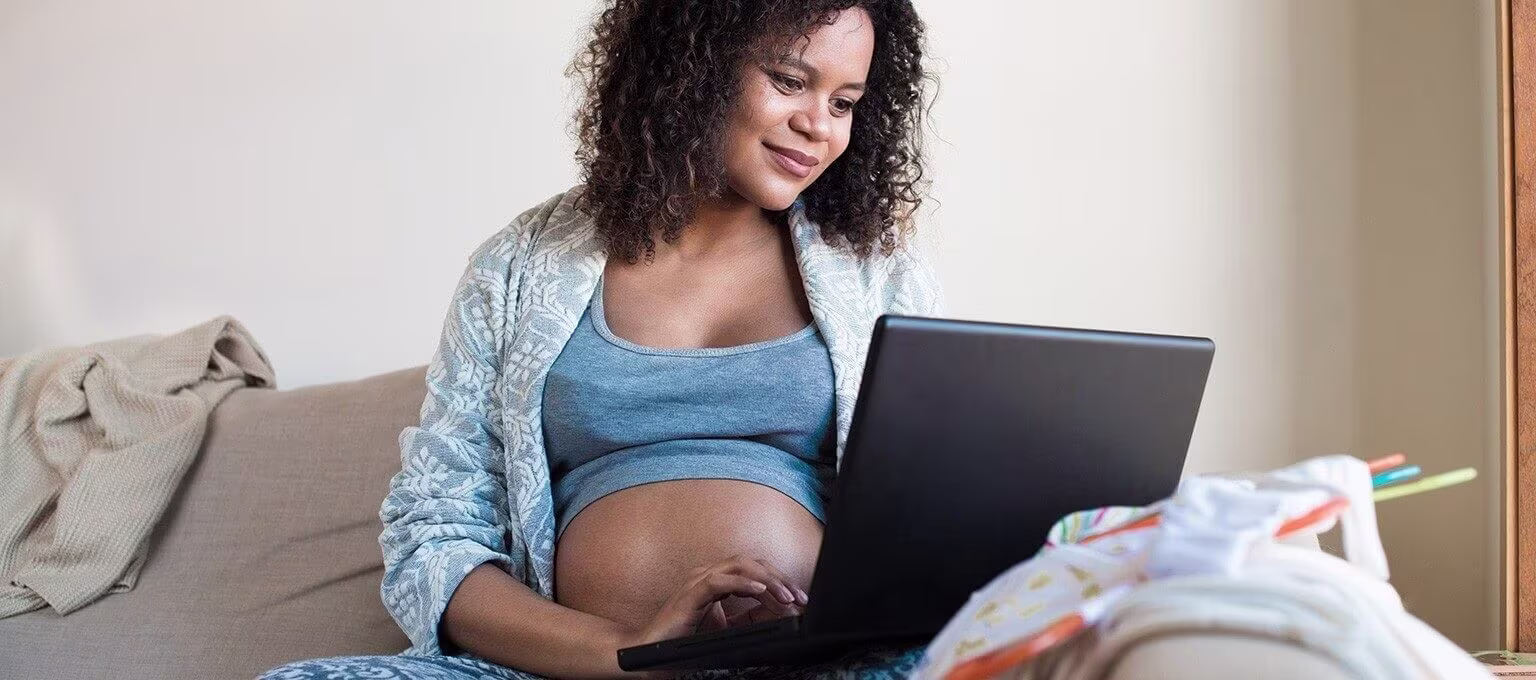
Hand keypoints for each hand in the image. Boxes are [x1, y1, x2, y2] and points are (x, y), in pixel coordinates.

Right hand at [623, 554, 809, 648]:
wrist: (649, 654)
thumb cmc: (682, 641)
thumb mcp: (723, 629)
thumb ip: (746, 620)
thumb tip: (777, 616)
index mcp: (715, 580)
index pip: (753, 570)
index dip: (778, 580)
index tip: (798, 598)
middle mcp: (708, 575)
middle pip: (752, 563)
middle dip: (779, 578)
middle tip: (800, 597)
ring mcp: (698, 581)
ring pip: (740, 567)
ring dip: (768, 580)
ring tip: (787, 595)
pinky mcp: (691, 594)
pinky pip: (720, 581)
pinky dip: (744, 583)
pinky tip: (762, 590)